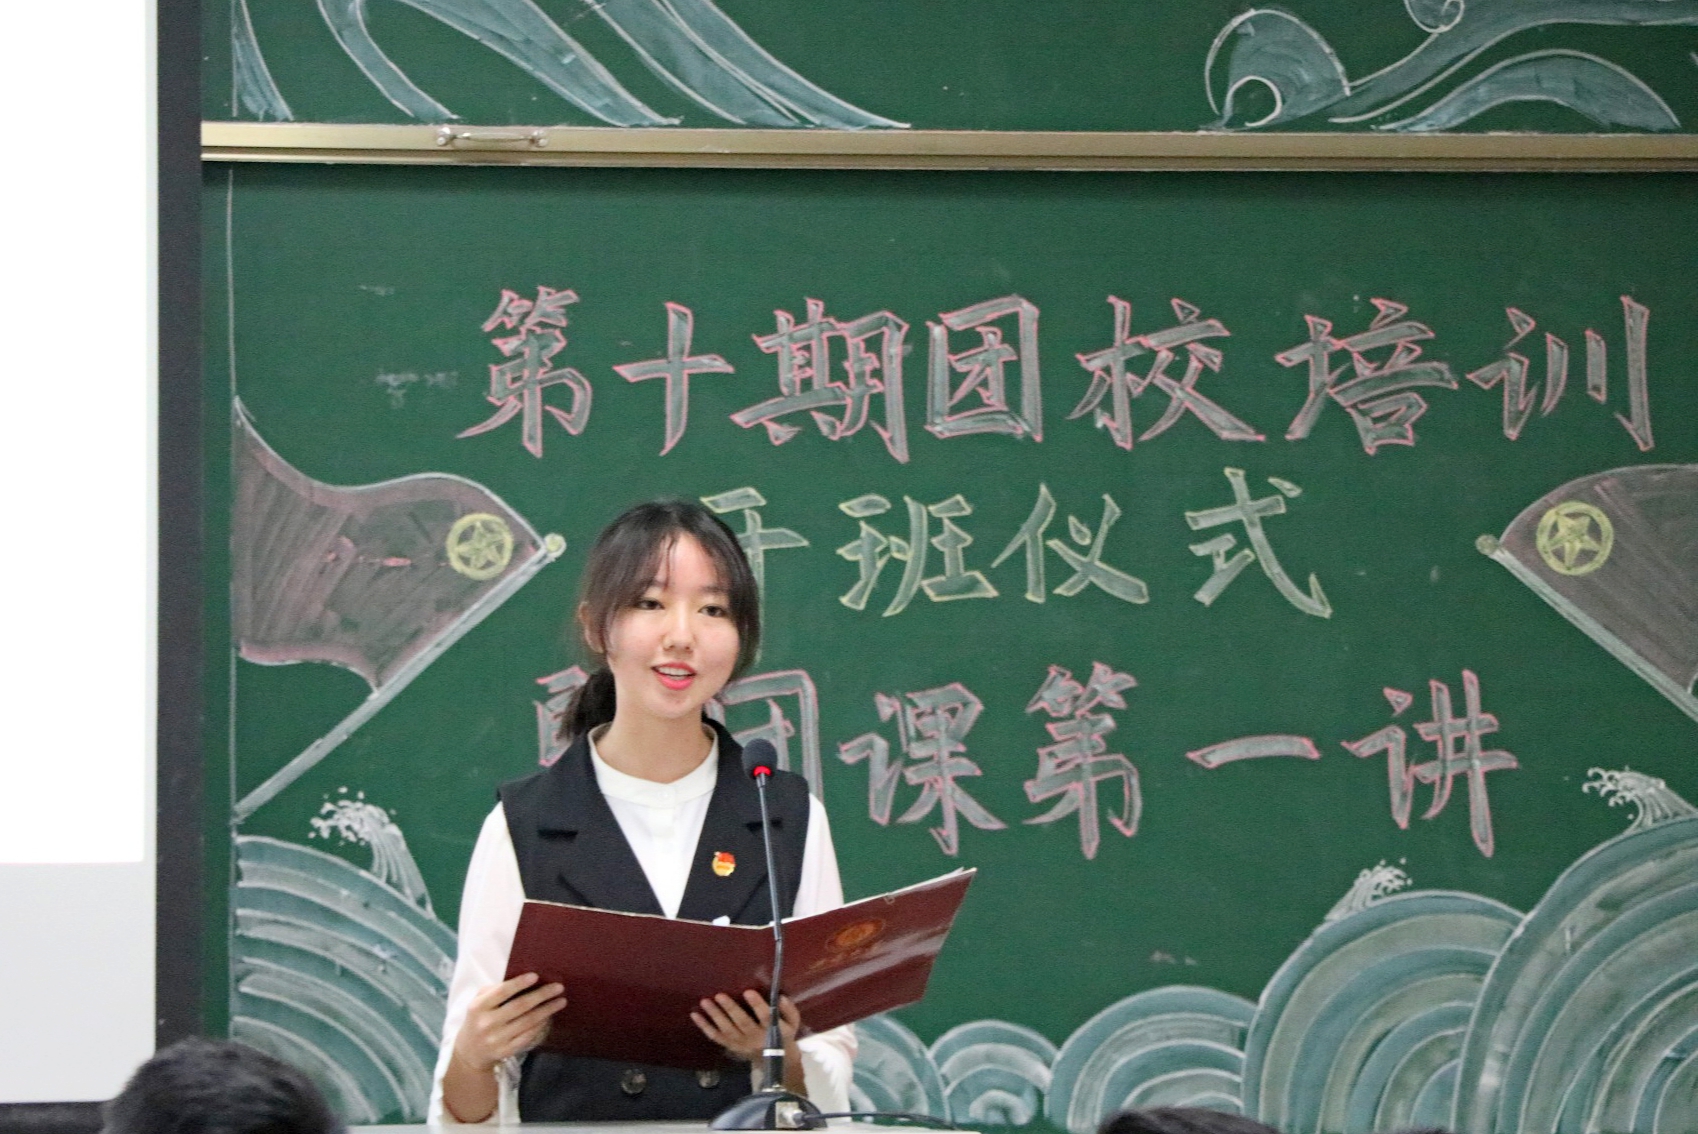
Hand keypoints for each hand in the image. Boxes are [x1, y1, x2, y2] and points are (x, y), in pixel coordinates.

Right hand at [453, 972, 566, 1073]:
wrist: (470, 1052)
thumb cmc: (479, 1019)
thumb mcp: (479, 1002)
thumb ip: (495, 990)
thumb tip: (523, 979)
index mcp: (479, 1007)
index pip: (501, 992)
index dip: (519, 983)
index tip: (536, 976)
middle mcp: (487, 1023)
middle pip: (519, 1006)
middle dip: (542, 995)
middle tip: (559, 987)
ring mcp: (497, 1039)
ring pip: (527, 1022)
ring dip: (547, 1010)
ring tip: (561, 1001)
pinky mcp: (506, 1051)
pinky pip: (528, 1036)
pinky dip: (541, 1025)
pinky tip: (549, 1017)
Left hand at [691, 991, 805, 1093]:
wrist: (776, 1062)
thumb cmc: (784, 1035)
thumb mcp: (793, 1023)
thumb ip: (788, 1010)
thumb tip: (779, 997)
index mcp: (773, 1031)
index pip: (766, 1017)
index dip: (757, 1005)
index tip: (748, 992)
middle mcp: (755, 1038)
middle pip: (742, 1023)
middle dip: (730, 1009)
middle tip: (719, 995)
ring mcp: (741, 1044)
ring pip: (727, 1030)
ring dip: (715, 1016)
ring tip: (705, 1002)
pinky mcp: (731, 1046)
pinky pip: (716, 1037)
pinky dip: (705, 1027)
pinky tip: (695, 1015)